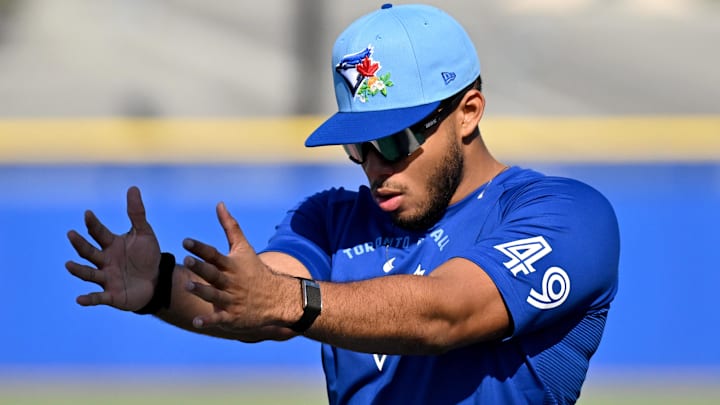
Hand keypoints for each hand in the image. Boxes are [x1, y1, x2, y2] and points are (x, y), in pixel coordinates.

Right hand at [65, 186, 161, 310]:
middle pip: (89, 252)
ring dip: (78, 270)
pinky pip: (98, 297)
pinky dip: (89, 299)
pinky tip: (80, 300)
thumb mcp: (144, 233)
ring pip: (89, 273)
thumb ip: (137, 213)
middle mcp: (104, 261)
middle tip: (71, 234)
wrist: (157, 280)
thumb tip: (133, 187)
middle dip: (80, 244)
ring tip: (69, 265)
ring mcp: (106, 278)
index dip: (93, 224)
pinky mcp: (112, 295)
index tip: (88, 214)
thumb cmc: (147, 256)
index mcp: (111, 244)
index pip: (99, 233)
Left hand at [182, 201, 295, 341]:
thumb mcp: (243, 248)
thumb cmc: (254, 270)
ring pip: (215, 296)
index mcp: (232, 265)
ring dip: (202, 291)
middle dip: (201, 268)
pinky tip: (196, 322)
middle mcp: (231, 282)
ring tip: (187, 286)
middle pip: (214, 274)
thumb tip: (219, 204)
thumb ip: (229, 227)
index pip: (214, 255)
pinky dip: (209, 321)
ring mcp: (232, 300)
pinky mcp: (232, 316)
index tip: (186, 241)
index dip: (201, 248)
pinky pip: (219, 319)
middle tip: (187, 260)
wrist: (276, 298)